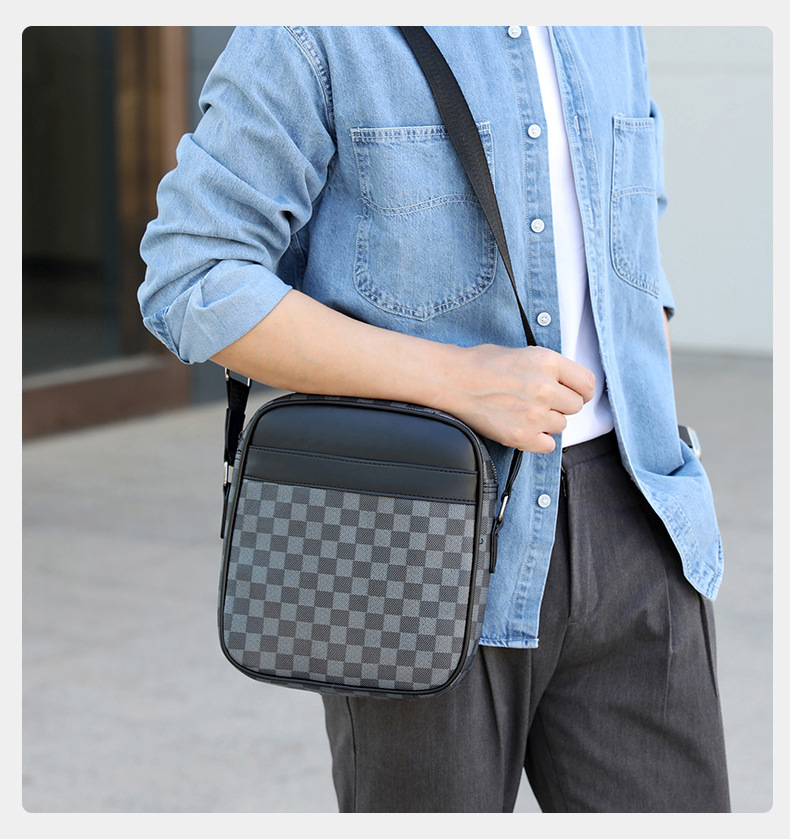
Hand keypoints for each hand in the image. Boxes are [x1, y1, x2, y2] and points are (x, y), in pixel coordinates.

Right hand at [441, 344, 595, 452]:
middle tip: (541, 402)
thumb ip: (548, 369)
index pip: (586, 383)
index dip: (581, 390)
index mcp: (548, 362)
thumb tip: (565, 383)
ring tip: (525, 412)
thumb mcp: (523, 353)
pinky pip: (548, 445)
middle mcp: (545, 388)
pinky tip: (524, 428)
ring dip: (547, 422)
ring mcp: (535, 414)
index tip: (575, 393)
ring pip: (561, 426)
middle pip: (575, 406)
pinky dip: (538, 440)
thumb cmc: (481, 364)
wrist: (453, 380)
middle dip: (561, 405)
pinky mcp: (522, 436)